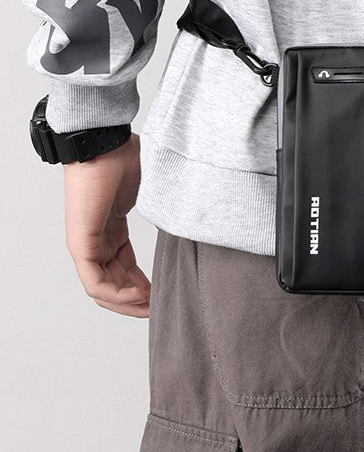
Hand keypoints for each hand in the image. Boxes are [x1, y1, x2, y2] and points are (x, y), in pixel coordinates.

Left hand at [64, 132, 149, 316]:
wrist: (105, 142)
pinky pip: (93, 281)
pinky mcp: (81, 242)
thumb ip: (167, 209)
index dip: (142, 286)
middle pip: (112, 283)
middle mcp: (98, 239)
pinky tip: (135, 297)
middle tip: (156, 309)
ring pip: (101, 288)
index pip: (123, 268)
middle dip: (135, 301)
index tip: (161, 295)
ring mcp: (87, 242)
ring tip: (148, 308)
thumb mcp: (155, 191)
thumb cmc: (127, 157)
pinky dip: (114, 295)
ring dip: (125, 303)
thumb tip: (195, 217)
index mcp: (112, 228)